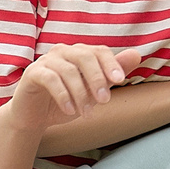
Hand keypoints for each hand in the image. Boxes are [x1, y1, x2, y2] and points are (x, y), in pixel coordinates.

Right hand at [0, 44, 141, 132]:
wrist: (35, 116)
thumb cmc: (67, 101)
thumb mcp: (93, 91)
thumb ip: (112, 74)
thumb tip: (137, 55)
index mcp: (79, 53)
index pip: (99, 51)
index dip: (111, 63)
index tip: (120, 81)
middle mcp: (63, 52)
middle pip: (84, 56)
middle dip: (97, 78)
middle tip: (105, 101)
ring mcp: (46, 61)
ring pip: (68, 70)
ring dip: (80, 94)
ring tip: (87, 113)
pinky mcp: (32, 73)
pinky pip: (50, 79)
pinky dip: (63, 95)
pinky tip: (70, 111)